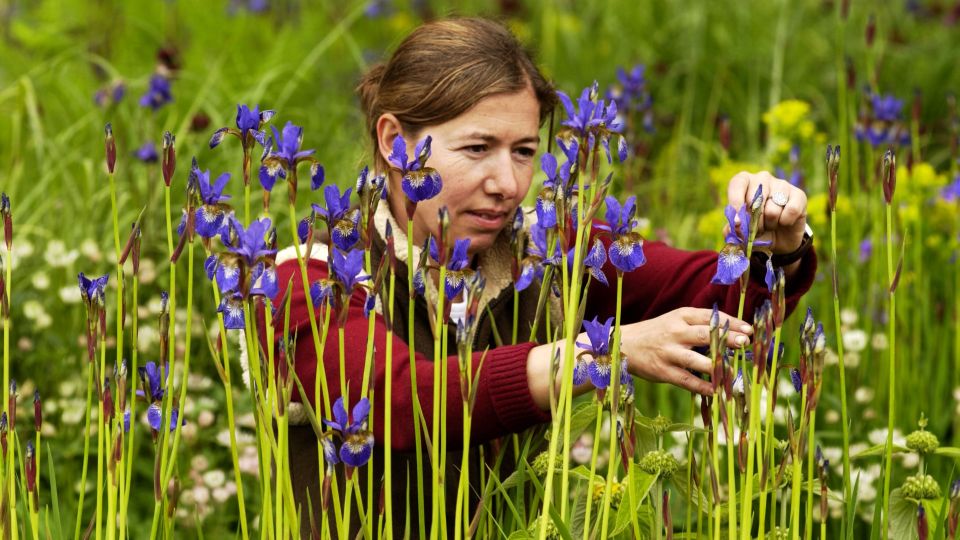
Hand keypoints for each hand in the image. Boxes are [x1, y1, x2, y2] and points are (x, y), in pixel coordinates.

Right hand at [621, 307, 751, 394]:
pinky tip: (716, 390)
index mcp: (680, 316)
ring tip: (733, 370)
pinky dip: (702, 386)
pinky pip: (686, 380)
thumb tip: (732, 336)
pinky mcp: (662, 371)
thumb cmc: (656, 333)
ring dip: (717, 365)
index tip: (749, 330)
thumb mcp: (674, 321)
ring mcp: (668, 352)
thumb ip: (698, 326)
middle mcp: (675, 332)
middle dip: (727, 339)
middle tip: (745, 343)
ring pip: (696, 359)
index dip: (730, 322)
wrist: (623, 345)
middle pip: (705, 334)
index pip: (709, 317)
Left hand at [726, 171, 807, 254]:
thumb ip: (733, 230)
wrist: (780, 240)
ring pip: (772, 209)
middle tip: (756, 230)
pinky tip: (785, 222)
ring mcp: (782, 184)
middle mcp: (763, 179)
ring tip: (771, 224)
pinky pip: (790, 211)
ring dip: (770, 224)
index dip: (736, 201)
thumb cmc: (756, 231)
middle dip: (754, 222)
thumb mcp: (741, 232)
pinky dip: (786, 222)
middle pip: (755, 200)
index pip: (738, 183)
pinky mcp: (799, 194)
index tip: (737, 221)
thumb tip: (735, 226)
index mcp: (744, 182)